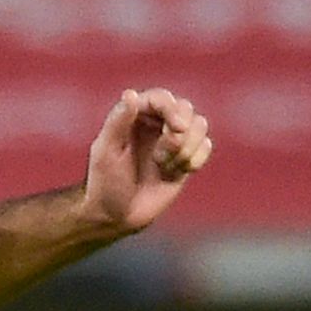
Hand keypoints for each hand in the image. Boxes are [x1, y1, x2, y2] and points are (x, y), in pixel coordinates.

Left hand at [79, 88, 212, 237]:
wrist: (116, 216)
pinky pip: (206, 146)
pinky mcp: (186, 158)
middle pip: (185, 108)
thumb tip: (130, 93)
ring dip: (187, 147)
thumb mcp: (106, 152)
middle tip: (161, 156)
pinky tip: (176, 172)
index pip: (161, 98)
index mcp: (135, 115)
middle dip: (180, 131)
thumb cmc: (105, 183)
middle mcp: (156, 123)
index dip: (172, 109)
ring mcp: (173, 140)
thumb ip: (118, 121)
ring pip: (200, 125)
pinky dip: (196, 159)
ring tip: (164, 166)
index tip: (177, 128)